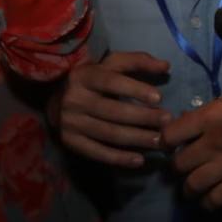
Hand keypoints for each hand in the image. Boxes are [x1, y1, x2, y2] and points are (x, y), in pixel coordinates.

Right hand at [56, 51, 170, 167]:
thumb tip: (166, 66)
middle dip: (143, 117)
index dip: (135, 89)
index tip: (159, 97)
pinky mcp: (70, 142)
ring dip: (137, 139)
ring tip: (159, 141)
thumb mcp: (109, 65)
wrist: (54, 99)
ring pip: (108, 133)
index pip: (111, 82)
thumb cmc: (91, 79)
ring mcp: (71, 122)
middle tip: (167, 121)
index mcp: (84, 76)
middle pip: (113, 111)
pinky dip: (119, 158)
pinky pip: (97, 153)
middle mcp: (74, 99)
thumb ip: (137, 62)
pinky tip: (139, 160)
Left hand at [162, 91, 221, 209]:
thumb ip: (204, 112)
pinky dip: (207, 201)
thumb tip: (182, 119)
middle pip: (178, 164)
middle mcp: (212, 145)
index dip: (164, 141)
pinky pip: (214, 201)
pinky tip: (209, 197)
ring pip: (192, 185)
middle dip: (178, 165)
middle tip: (184, 164)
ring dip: (189, 186)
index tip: (169, 144)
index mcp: (208, 119)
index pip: (169, 136)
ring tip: (192, 184)